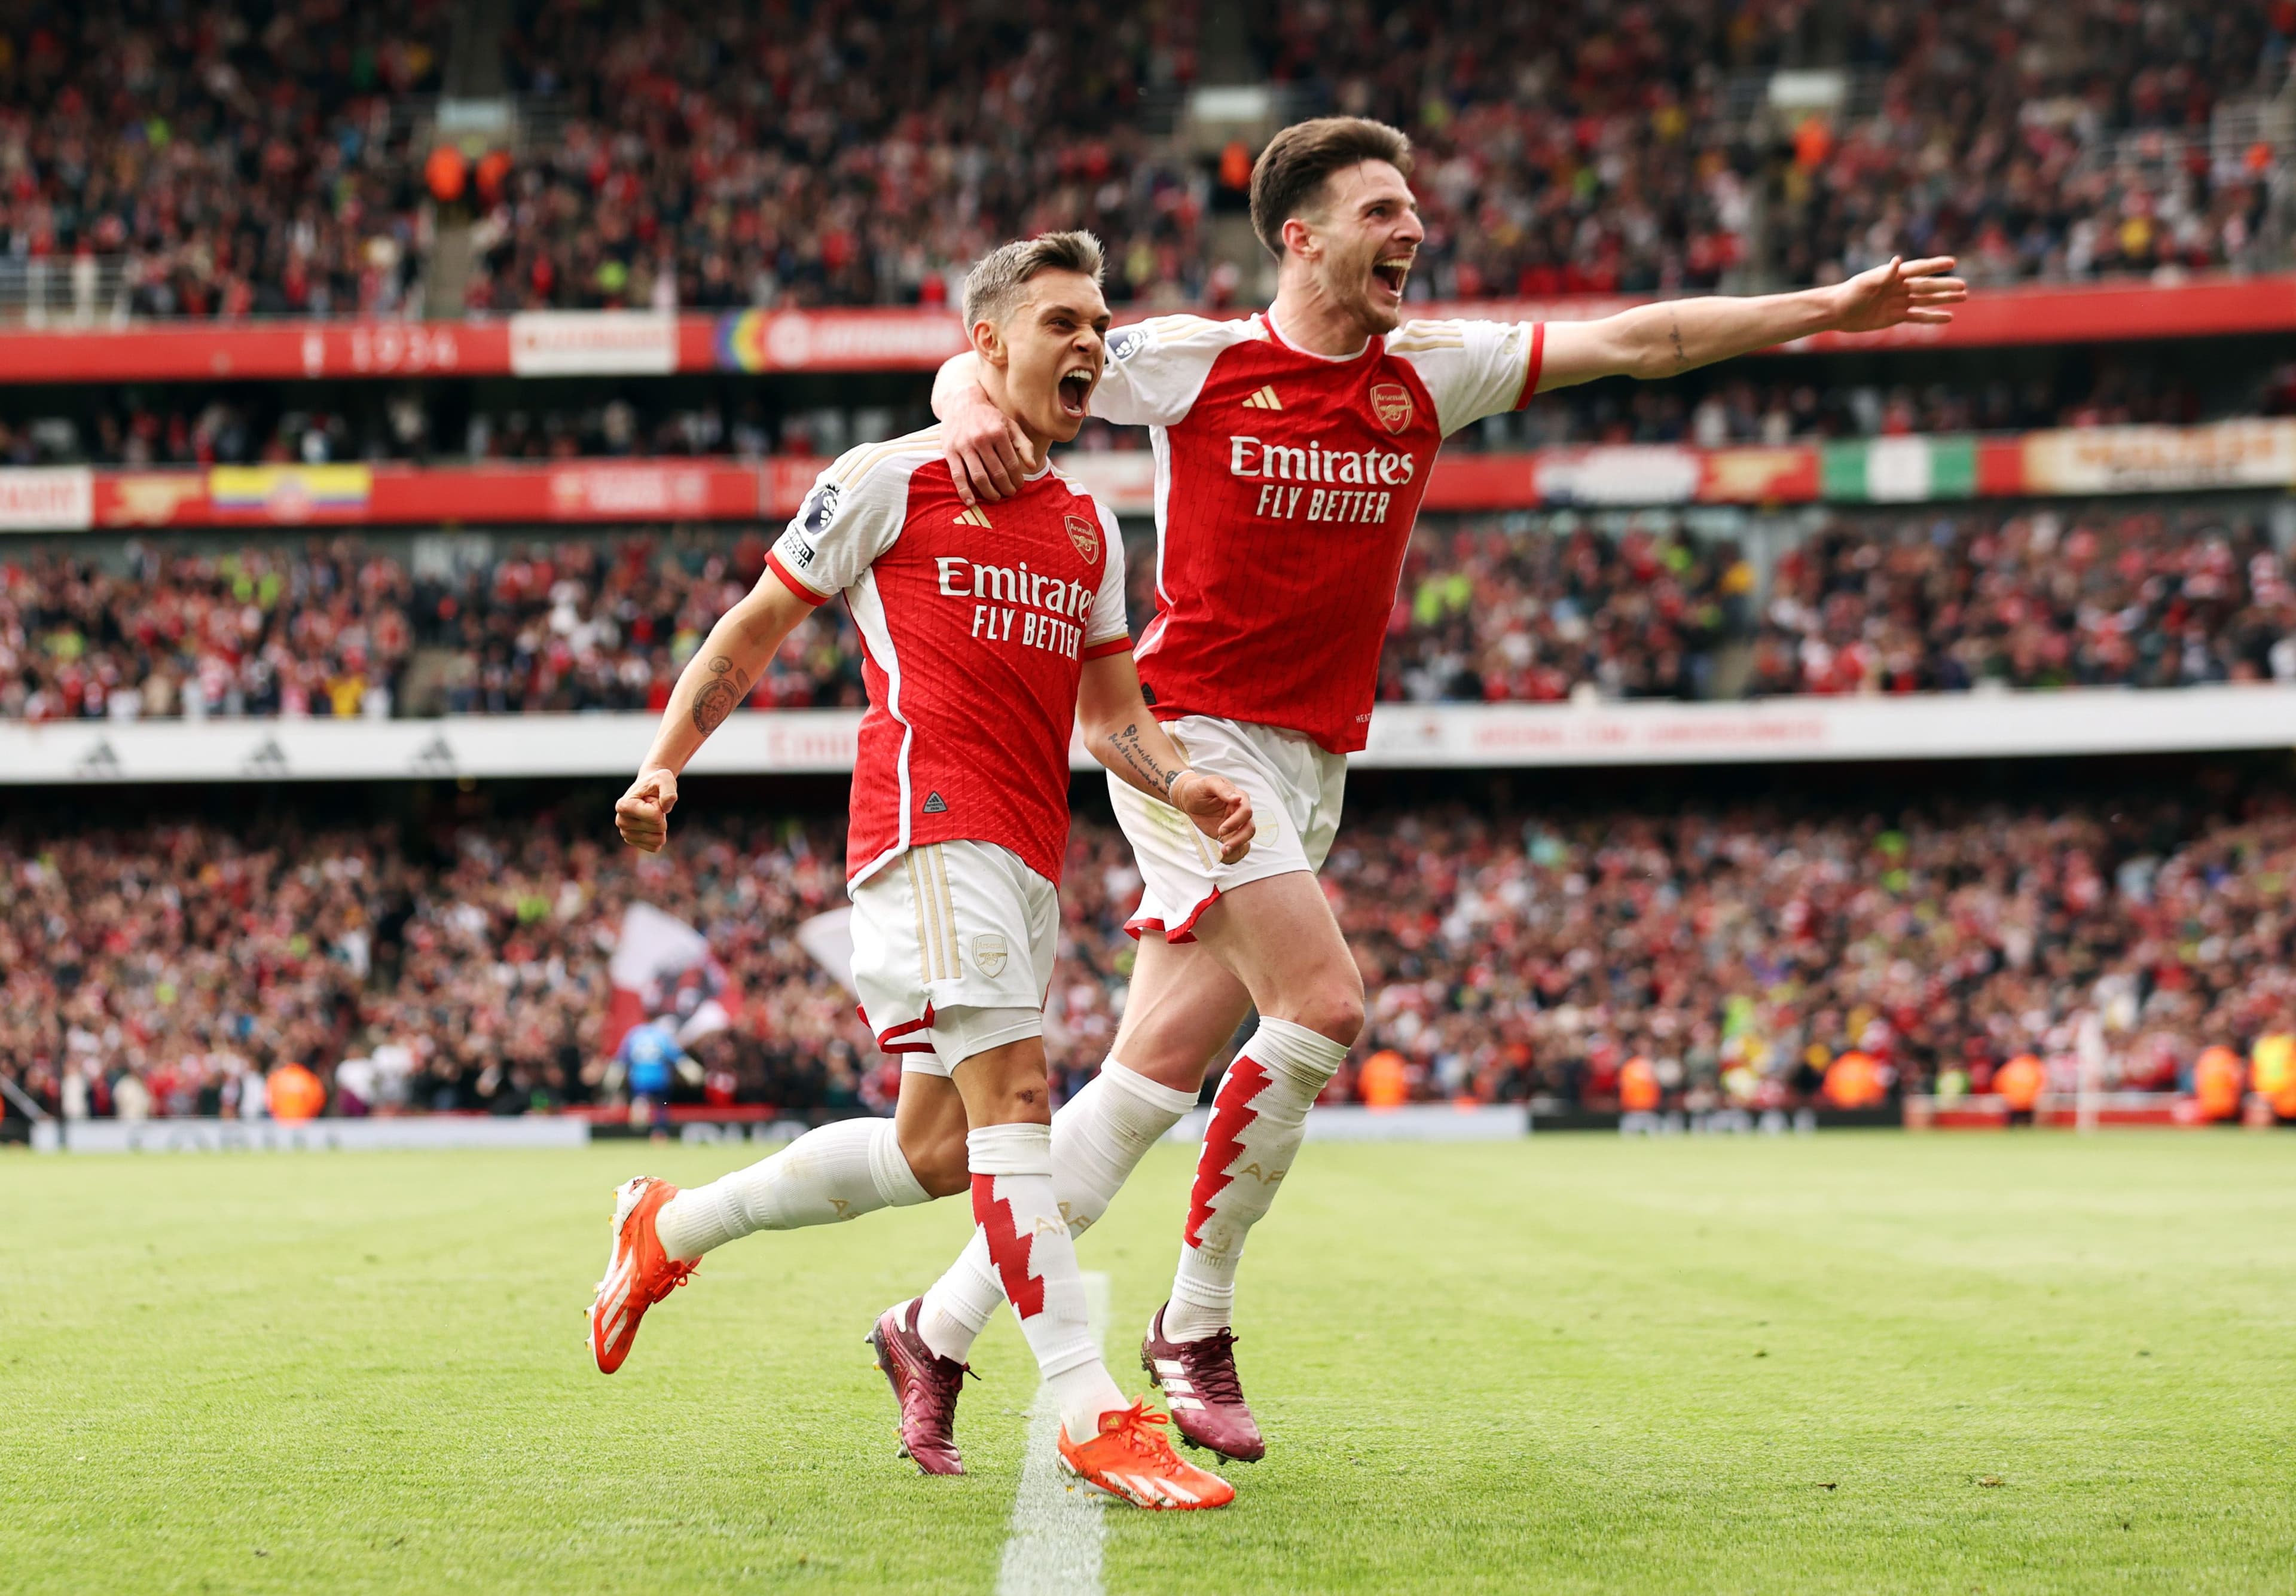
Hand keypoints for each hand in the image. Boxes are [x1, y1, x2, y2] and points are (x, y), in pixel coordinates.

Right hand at [615, 768, 678, 852]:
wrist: (649, 790)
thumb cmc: (656, 783)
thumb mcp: (664, 778)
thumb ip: (669, 790)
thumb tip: (666, 808)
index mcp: (623, 805)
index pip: (655, 816)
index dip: (660, 806)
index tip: (651, 799)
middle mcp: (621, 821)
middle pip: (658, 828)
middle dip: (662, 816)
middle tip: (653, 806)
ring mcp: (626, 834)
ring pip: (657, 840)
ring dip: (661, 826)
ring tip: (651, 814)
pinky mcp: (634, 842)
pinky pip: (655, 847)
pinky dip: (659, 836)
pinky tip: (651, 825)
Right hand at [943, 387, 1027, 505]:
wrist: (961, 402)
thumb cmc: (988, 416)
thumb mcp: (1010, 424)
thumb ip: (1023, 444)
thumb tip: (1033, 465)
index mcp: (998, 433)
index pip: (1012, 463)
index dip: (1017, 478)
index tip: (1019, 486)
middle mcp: (981, 440)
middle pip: (997, 473)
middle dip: (1006, 487)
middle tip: (1010, 494)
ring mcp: (964, 446)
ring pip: (979, 477)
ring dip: (989, 493)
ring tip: (996, 497)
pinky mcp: (950, 452)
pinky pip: (958, 476)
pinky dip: (964, 492)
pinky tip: (971, 502)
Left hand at [1170, 770, 1254, 864]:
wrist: (1189, 798)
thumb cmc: (1200, 788)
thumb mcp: (1208, 783)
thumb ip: (1223, 790)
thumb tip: (1237, 799)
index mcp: (1239, 798)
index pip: (1246, 811)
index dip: (1236, 822)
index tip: (1221, 829)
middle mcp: (1240, 812)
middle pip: (1249, 828)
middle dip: (1239, 838)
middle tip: (1225, 846)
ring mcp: (1235, 824)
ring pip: (1245, 838)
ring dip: (1237, 847)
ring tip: (1224, 853)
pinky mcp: (1228, 834)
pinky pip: (1237, 846)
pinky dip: (1233, 853)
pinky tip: (1223, 857)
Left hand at [1829, 255, 1966, 333]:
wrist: (1837, 312)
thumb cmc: (1849, 294)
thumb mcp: (1866, 283)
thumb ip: (1884, 274)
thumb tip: (1898, 261)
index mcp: (1894, 275)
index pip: (1918, 269)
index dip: (1935, 266)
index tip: (1952, 262)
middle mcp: (1900, 287)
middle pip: (1927, 286)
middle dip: (1945, 286)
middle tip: (1964, 286)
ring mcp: (1899, 302)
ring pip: (1927, 300)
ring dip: (1944, 299)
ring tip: (1963, 297)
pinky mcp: (1896, 317)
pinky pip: (1918, 317)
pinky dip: (1933, 317)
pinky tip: (1948, 317)